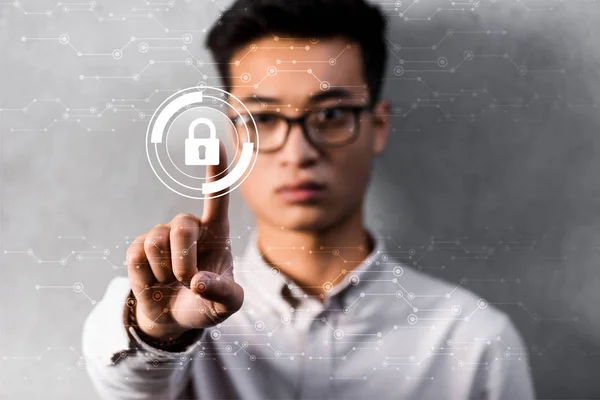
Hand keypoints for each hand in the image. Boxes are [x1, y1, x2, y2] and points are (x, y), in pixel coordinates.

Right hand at [125, 141, 242, 339]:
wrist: (176, 317)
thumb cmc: (207, 303)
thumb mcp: (227, 305)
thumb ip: (223, 293)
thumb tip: (198, 282)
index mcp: (216, 233)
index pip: (217, 197)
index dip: (215, 170)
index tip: (214, 141)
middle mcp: (189, 228)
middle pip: (181, 225)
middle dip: (183, 260)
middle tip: (188, 282)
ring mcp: (161, 236)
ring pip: (156, 241)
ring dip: (165, 271)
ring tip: (171, 282)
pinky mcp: (138, 249)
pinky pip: (136, 256)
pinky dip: (146, 278)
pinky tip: (154, 282)